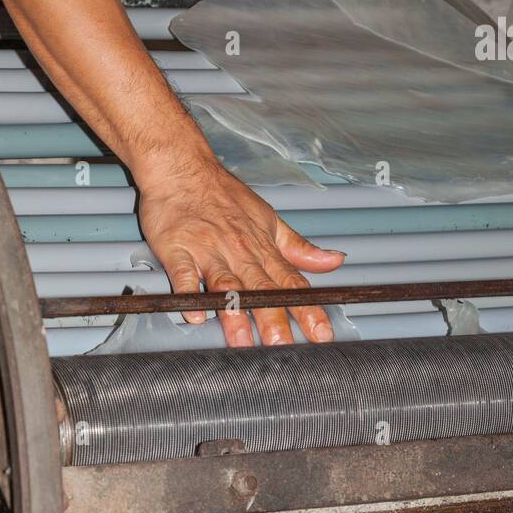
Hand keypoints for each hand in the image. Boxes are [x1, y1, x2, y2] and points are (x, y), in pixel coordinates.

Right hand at [137, 151, 344, 346]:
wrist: (182, 166)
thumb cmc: (222, 195)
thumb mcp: (268, 219)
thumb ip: (298, 247)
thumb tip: (334, 261)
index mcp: (262, 249)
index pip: (291, 284)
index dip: (308, 310)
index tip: (322, 335)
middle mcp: (239, 252)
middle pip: (260, 289)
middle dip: (273, 318)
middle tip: (283, 346)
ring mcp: (208, 251)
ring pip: (225, 285)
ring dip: (234, 313)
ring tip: (241, 340)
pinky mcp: (178, 250)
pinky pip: (184, 274)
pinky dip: (188, 293)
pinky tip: (194, 313)